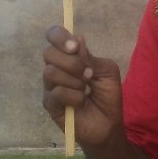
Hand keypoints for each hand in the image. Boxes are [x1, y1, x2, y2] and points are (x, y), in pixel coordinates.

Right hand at [42, 25, 123, 146]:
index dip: (60, 37)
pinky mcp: (49, 104)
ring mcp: (50, 86)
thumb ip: (91, 57)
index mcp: (70, 56)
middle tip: (88, 74)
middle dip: (71, 62)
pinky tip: (81, 101)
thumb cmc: (107, 94)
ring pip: (50, 72)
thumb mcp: (107, 71)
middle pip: (48, 53)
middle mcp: (57, 68)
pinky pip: (55, 92)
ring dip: (74, 80)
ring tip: (86, 89)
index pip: (54, 36)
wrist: (108, 122)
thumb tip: (77, 38)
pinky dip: (73, 96)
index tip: (74, 46)